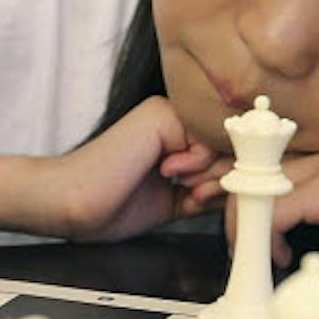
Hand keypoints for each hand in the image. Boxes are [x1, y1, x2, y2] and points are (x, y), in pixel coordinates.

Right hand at [44, 95, 230, 241]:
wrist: (73, 201)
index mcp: (175, 137)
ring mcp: (169, 114)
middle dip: (223, 178)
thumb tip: (245, 192)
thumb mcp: (174, 202)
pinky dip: (196, 164)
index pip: (223, 153)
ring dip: (210, 174)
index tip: (206, 200)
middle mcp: (174, 120)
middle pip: (229, 147)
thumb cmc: (111, 204)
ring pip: (221, 143)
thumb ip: (206, 192)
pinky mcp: (163, 116)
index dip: (227, 179)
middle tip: (197, 196)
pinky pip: (205, 140)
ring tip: (182, 188)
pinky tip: (167, 172)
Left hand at [196, 152, 318, 286]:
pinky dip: (270, 239)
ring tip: (248, 249)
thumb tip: (263, 220)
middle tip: (199, 212)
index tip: (197, 192)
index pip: (257, 153)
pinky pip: (276, 211)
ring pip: (256, 189)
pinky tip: (285, 257)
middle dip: (215, 188)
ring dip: (241, 223)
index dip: (221, 170)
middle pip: (247, 163)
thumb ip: (303, 204)